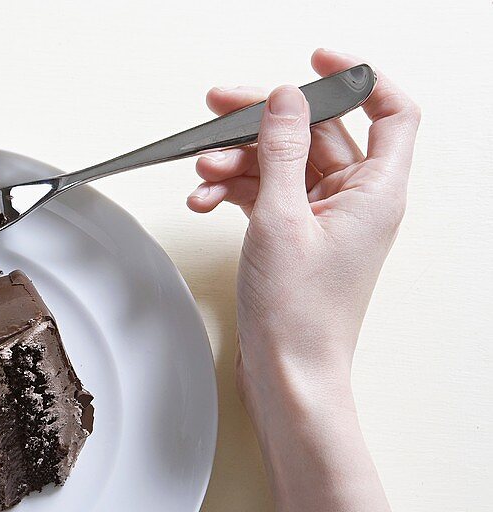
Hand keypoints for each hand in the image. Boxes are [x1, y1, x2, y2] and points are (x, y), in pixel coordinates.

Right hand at [187, 49, 419, 418]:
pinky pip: (265, 194)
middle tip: (219, 106)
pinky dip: (233, 191)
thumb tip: (286, 96)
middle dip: (264, 120)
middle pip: (317, 133)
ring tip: (201, 171)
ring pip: (282, 163)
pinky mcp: (294, 237)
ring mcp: (323, 219)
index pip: (390, 111)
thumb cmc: (297, 313)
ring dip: (238, 160)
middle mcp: (355, 200)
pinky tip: (203, 199)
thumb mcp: (280, 219)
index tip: (315, 58)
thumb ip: (281, 151)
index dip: (357, 77)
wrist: (286, 372)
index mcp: (376, 191)